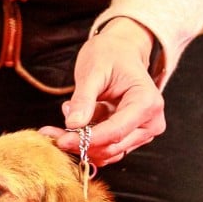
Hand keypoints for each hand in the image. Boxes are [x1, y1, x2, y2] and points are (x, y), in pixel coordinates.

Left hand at [40, 17, 165, 165]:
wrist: (121, 50)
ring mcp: (143, 132)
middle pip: (113, 145)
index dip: (87, 138)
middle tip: (52, 135)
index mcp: (147, 102)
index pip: (115, 131)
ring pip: (109, 151)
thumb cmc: (111, 54)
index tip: (61, 139)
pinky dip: (86, 141)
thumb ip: (84, 98)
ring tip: (57, 127)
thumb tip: (73, 124)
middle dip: (80, 143)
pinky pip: (107, 147)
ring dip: (81, 144)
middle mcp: (151, 122)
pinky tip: (70, 125)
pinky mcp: (131, 136)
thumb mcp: (94, 71)